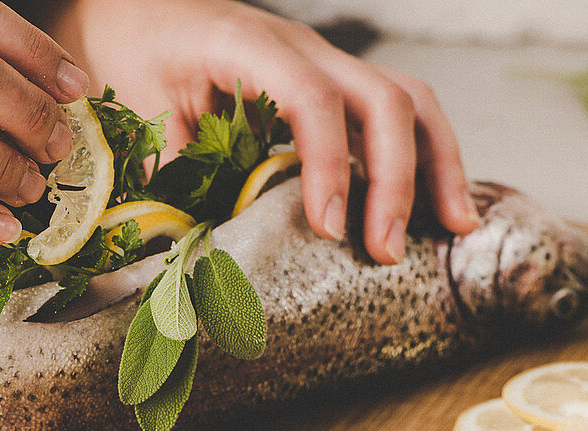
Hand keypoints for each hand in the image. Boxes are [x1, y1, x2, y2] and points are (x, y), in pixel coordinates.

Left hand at [43, 0, 478, 263]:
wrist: (135, 11)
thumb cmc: (133, 54)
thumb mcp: (140, 108)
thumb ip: (177, 167)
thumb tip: (213, 242)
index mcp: (247, 44)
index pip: (309, 98)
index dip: (328, 164)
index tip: (331, 228)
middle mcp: (302, 48)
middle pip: (382, 97)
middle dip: (397, 176)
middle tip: (387, 250)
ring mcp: (325, 64)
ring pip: (406, 100)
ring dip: (437, 163)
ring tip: (454, 227)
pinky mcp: (332, 86)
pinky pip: (393, 114)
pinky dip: (423, 158)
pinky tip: (433, 204)